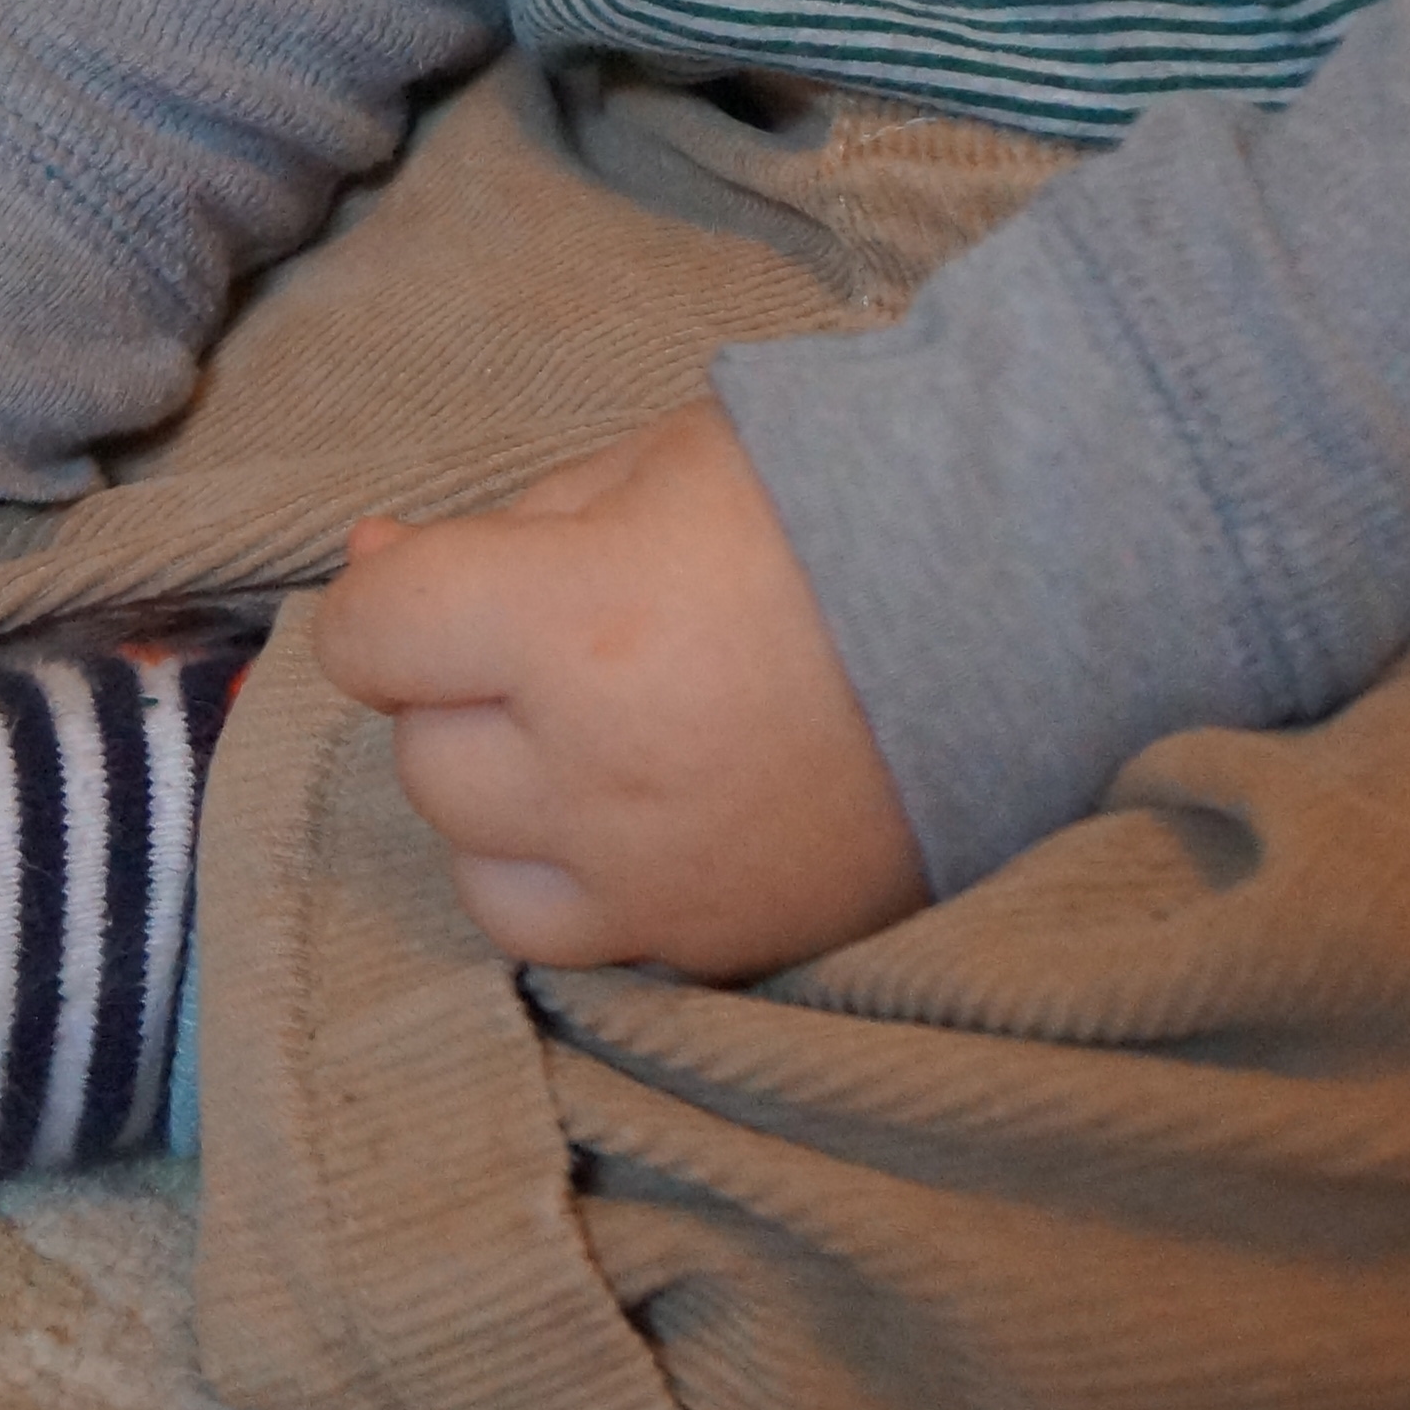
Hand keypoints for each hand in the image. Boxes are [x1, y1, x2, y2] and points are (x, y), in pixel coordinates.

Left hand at [309, 396, 926, 978]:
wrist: (1035, 601)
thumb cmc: (837, 498)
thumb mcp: (650, 463)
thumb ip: (504, 527)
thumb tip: (380, 571)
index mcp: (576, 626)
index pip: (374, 639)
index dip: (384, 600)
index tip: (420, 577)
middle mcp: (600, 778)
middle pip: (425, 758)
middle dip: (454, 688)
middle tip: (540, 629)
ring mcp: (663, 884)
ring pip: (480, 875)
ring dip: (501, 802)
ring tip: (586, 728)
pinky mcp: (726, 946)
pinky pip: (582, 941)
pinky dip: (579, 876)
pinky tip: (643, 802)